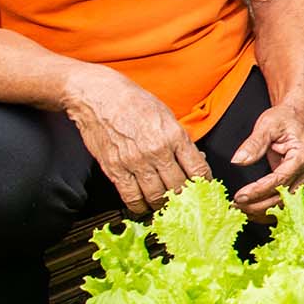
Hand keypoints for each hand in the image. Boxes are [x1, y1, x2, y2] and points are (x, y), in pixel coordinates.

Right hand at [63, 65, 210, 214]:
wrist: (98, 96)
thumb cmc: (133, 102)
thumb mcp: (165, 115)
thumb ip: (179, 139)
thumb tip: (193, 159)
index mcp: (173, 135)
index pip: (197, 169)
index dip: (204, 183)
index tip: (204, 189)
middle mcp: (156, 150)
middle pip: (178, 187)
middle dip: (185, 197)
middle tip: (186, 201)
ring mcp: (135, 162)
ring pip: (156, 196)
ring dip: (163, 204)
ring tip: (166, 205)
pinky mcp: (115, 169)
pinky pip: (131, 197)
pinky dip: (140, 206)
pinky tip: (144, 206)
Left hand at [228, 102, 303, 218]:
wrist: (295, 117)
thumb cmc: (284, 119)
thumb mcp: (267, 125)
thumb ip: (254, 143)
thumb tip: (239, 160)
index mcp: (302, 157)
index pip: (279, 180)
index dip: (259, 191)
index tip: (240, 196)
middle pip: (283, 198)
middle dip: (257, 205)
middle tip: (235, 205)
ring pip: (284, 205)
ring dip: (262, 210)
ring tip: (240, 210)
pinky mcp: (297, 184)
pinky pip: (284, 203)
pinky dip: (268, 210)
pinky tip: (252, 211)